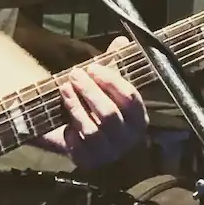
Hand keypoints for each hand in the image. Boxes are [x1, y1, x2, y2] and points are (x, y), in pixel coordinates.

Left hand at [43, 37, 146, 168]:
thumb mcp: (105, 84)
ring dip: (76, 108)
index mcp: (139, 118)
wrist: (76, 133)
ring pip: (93, 131)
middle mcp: (128, 139)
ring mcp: (109, 154)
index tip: (92, 67)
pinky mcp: (90, 164)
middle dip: (90, 91)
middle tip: (73, 74)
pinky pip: (79, 150)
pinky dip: (71, 136)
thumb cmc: (96, 104)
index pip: (130, 98)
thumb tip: (121, 40)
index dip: (111, 80)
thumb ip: (114, 64)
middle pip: (110, 114)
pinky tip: (64, 124)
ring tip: (63, 89)